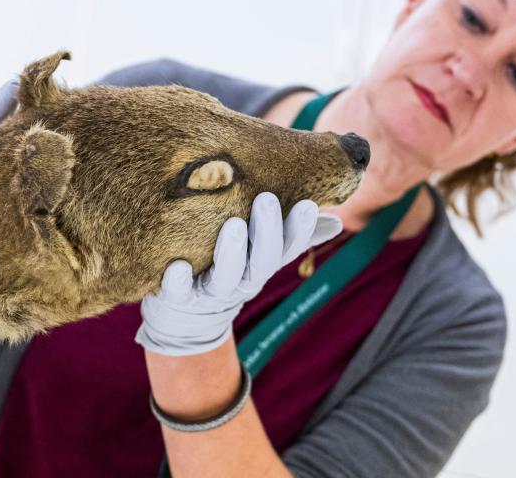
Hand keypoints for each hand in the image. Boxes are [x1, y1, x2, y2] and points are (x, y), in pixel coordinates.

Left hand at [135, 192, 342, 356]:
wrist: (188, 316)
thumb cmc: (230, 267)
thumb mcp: (261, 252)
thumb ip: (292, 235)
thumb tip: (336, 220)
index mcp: (262, 264)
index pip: (287, 248)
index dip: (300, 230)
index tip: (307, 204)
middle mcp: (242, 280)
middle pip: (261, 262)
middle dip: (266, 233)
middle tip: (266, 200)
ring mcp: (211, 292)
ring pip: (226, 278)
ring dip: (231, 253)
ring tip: (233, 225)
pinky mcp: (179, 299)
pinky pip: (179, 293)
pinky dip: (178, 283)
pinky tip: (178, 268)